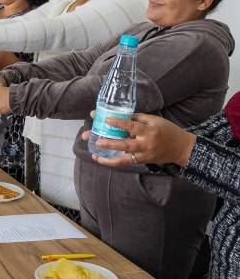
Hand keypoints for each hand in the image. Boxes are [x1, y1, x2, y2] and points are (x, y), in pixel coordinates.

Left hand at [82, 111, 196, 166]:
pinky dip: (114, 162)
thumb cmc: (167, 130)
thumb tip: (118, 116)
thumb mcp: (154, 120)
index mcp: (149, 130)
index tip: (107, 119)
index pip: (132, 126)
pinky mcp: (143, 161)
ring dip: (109, 158)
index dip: (119, 123)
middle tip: (96, 140)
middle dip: (109, 143)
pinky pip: (127, 162)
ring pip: (125, 158)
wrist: (182, 148)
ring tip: (95, 155)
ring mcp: (144, 154)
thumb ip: (137, 119)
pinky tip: (102, 159)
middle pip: (125, 144)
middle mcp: (146, 144)